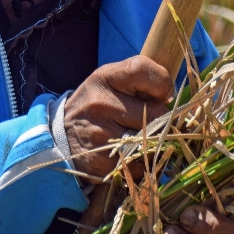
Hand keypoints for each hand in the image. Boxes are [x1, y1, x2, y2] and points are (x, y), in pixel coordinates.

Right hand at [63, 55, 172, 177]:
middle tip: (149, 121)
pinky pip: (139, 163)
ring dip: (151, 142)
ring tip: (137, 138)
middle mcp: (100, 103)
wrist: (60, 137)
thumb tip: (173, 99)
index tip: (161, 94)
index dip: (162, 83)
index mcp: (105, 77)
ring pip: (151, 140)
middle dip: (160, 119)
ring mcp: (101, 133)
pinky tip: (126, 154)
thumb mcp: (110, 82)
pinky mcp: (102, 161)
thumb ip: (140, 82)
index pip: (142, 69)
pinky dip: (139, 161)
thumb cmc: (97, 105)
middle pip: (156, 113)